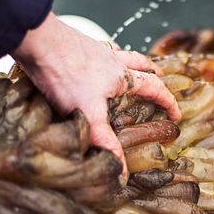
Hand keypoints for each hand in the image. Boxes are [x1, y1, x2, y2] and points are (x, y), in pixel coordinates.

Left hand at [12, 12, 180, 177]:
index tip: (175, 115)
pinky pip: (96, 47)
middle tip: (160, 76)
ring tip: (131, 64)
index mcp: (121, 76)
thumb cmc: (65, 73)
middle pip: (141, 63)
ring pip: (120, 52)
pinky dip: (102, 52)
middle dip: (153, 72)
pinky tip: (93, 57)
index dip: (167, 102)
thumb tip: (123, 172)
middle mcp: (112, 60)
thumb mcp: (89, 114)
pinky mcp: (75, 44)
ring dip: (129, 59)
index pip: (154, 88)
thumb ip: (106, 142)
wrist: (37, 41)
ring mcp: (93, 50)